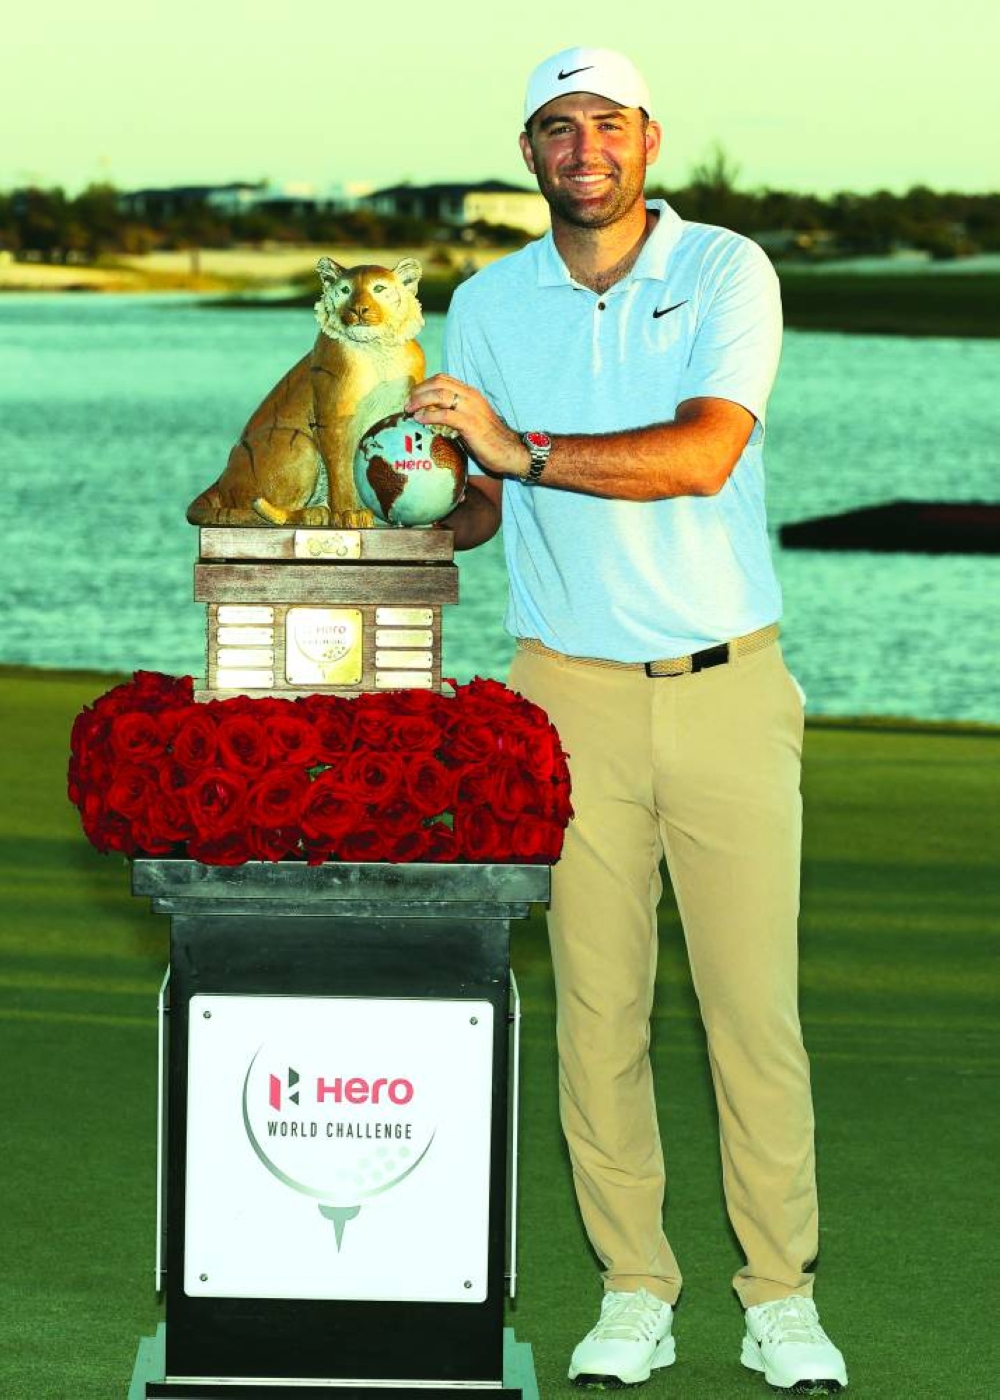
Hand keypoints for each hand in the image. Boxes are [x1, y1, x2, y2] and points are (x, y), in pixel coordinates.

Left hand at [405, 375, 528, 478]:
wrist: (509, 451)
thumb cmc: (488, 439)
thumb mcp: (470, 419)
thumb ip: (455, 413)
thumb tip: (431, 415)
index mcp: (470, 393)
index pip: (443, 379)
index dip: (425, 384)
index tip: (413, 396)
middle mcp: (470, 397)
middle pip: (439, 383)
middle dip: (419, 391)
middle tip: (407, 403)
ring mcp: (471, 409)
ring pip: (440, 394)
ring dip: (421, 400)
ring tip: (410, 410)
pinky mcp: (470, 424)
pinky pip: (445, 415)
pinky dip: (429, 415)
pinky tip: (420, 420)